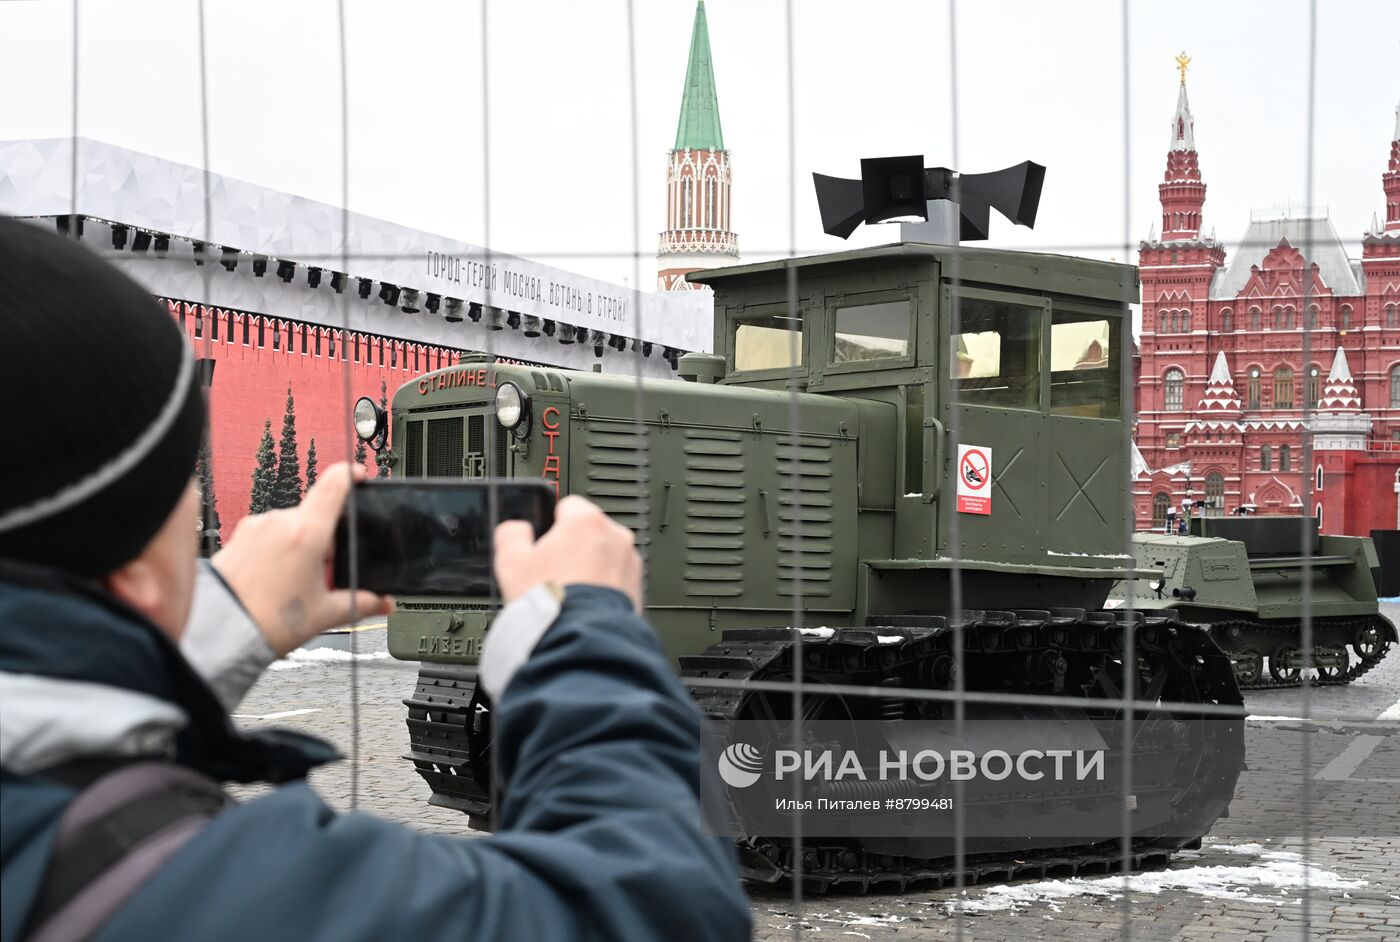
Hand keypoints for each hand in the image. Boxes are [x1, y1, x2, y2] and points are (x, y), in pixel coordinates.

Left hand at [212, 462, 392, 655]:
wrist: (219, 633)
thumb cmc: (266, 622)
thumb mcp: (324, 614)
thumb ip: (361, 603)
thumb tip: (383, 603)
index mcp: (307, 533)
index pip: (334, 484)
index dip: (351, 475)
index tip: (359, 476)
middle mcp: (279, 522)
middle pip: (314, 515)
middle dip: (325, 539)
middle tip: (324, 573)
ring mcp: (256, 528)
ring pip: (290, 526)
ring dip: (300, 545)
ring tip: (297, 582)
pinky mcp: (238, 538)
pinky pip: (267, 536)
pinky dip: (278, 551)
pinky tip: (276, 580)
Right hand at [493, 495, 640, 610]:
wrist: (580, 641)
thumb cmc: (551, 601)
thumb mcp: (511, 561)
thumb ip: (511, 534)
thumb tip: (515, 529)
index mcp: (587, 521)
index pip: (567, 505)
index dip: (550, 525)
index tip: (542, 543)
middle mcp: (616, 537)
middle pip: (588, 532)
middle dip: (571, 548)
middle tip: (551, 572)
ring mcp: (630, 564)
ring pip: (604, 557)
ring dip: (589, 569)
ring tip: (568, 592)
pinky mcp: (638, 589)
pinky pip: (616, 581)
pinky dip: (603, 589)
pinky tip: (584, 605)